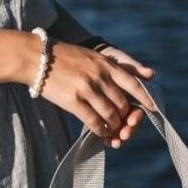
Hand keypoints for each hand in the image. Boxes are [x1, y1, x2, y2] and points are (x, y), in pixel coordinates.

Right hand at [39, 41, 155, 147]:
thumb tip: (148, 74)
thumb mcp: (92, 56)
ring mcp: (86, 89)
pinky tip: (101, 132)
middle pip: (122, 104)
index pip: (133, 83)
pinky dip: (101, 130)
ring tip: (112, 129)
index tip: (152, 109)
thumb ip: (115, 67)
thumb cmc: (65, 58)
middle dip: (125, 117)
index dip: (145, 99)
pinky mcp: (73, 101)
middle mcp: (99, 76)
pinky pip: (94, 122)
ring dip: (113, 126)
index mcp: (106, 64)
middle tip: (122, 124)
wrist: (35, 57)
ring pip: (110, 115)